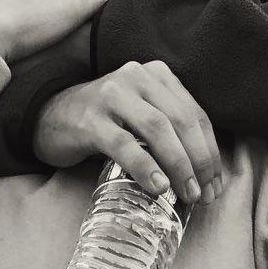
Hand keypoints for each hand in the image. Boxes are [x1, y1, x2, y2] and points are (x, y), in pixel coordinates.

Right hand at [33, 61, 224, 205]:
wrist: (51, 117)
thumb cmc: (107, 121)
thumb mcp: (141, 113)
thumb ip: (170, 128)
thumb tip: (207, 175)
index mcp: (156, 74)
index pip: (194, 112)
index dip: (210, 150)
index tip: (217, 184)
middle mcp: (136, 76)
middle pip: (180, 119)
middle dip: (200, 160)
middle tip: (206, 194)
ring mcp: (112, 95)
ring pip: (157, 128)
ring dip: (179, 164)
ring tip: (188, 194)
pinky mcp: (91, 120)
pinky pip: (124, 144)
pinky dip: (146, 167)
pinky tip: (158, 187)